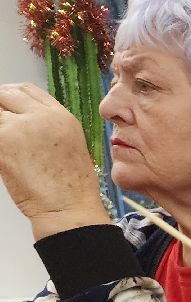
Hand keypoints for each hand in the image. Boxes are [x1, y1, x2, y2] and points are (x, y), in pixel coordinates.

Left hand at [0, 84, 108, 238]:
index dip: (11, 97)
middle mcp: (43, 116)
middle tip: (3, 131)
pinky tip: (3, 160)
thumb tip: (20, 122)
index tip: (5, 108)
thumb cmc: (72, 191)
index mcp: (62, 117)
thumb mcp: (70, 148)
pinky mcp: (4, 141)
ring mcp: (21, 127)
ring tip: (6, 148)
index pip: (26, 90)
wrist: (69, 211)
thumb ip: (46, 128)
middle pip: (5, 93)